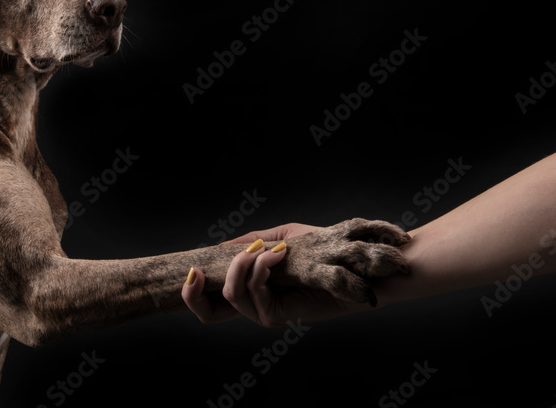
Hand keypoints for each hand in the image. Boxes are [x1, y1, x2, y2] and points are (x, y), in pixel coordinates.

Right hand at [182, 223, 387, 324]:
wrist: (366, 261)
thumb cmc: (331, 248)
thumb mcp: (282, 239)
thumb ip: (252, 242)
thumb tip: (222, 247)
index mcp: (254, 294)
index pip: (211, 309)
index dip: (191, 297)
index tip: (188, 271)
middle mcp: (258, 308)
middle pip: (210, 312)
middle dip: (208, 282)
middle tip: (226, 257)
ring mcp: (270, 314)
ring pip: (234, 299)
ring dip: (242, 267)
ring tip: (265, 249)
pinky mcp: (286, 316)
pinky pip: (257, 298)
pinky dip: (261, 270)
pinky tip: (278, 254)